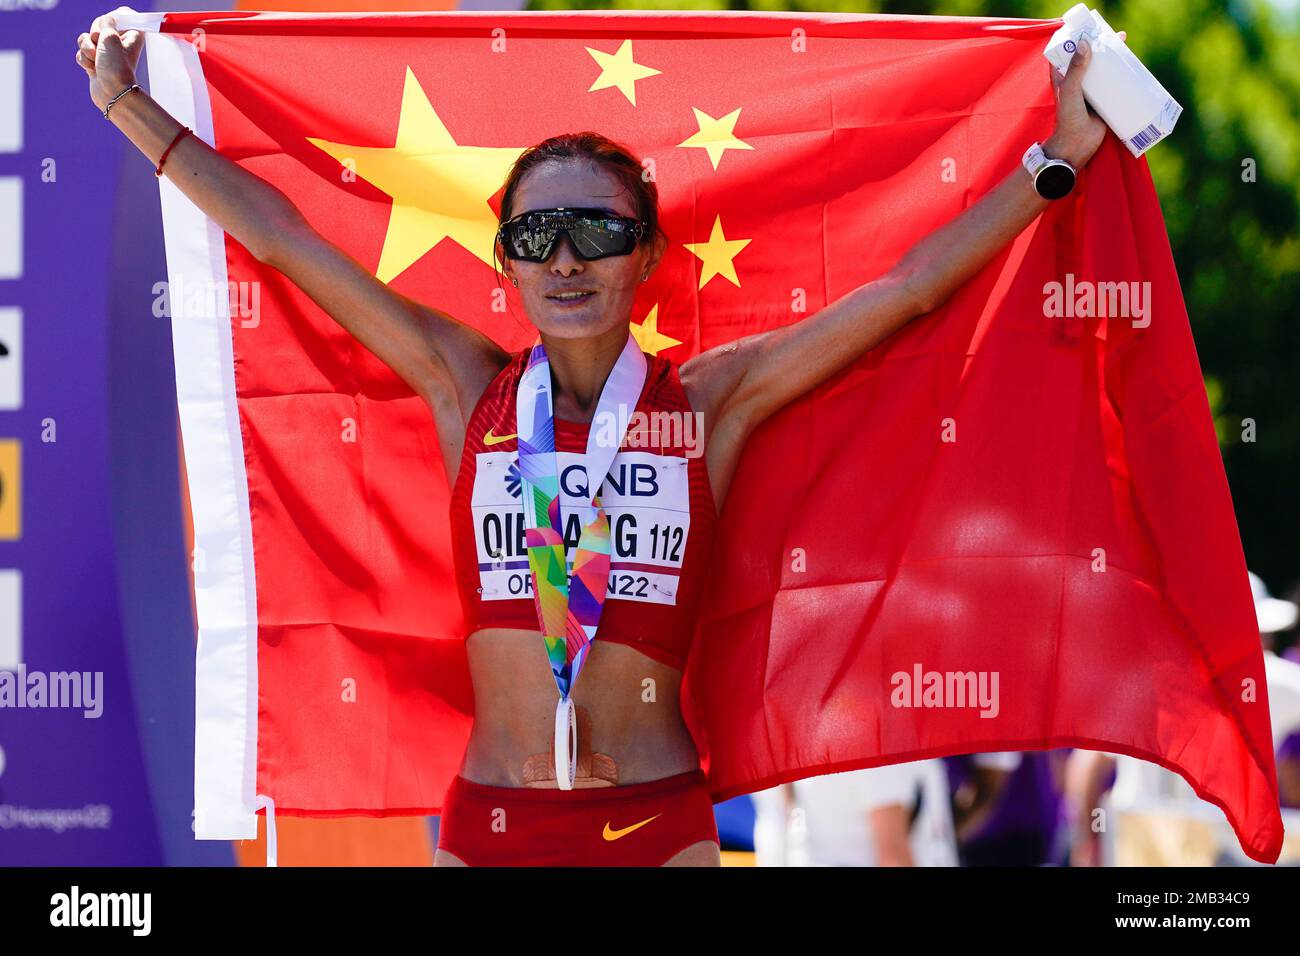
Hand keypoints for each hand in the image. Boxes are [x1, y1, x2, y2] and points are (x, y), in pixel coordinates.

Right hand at [76, 7, 144, 113]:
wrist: (112, 93)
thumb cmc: (115, 67)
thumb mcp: (110, 36)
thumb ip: (106, 23)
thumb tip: (106, 20)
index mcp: (133, 35)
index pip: (122, 15)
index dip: (111, 19)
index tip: (110, 28)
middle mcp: (121, 43)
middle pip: (98, 25)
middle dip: (94, 36)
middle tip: (101, 48)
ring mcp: (106, 53)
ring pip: (86, 39)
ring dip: (87, 49)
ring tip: (97, 61)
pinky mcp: (95, 62)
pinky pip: (81, 52)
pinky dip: (84, 60)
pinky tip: (93, 70)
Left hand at [1043, 30, 1126, 168]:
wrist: (1077, 146)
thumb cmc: (1068, 119)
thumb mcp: (1070, 91)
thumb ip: (1076, 70)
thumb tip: (1085, 44)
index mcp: (1063, 78)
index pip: (1068, 53)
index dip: (1078, 41)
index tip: (1090, 32)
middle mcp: (1076, 82)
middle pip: (1089, 59)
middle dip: (1101, 48)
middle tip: (1116, 38)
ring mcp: (1090, 92)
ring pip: (1103, 71)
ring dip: (1114, 61)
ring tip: (1126, 50)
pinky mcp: (1102, 101)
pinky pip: (1113, 85)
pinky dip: (1122, 77)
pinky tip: (1133, 70)